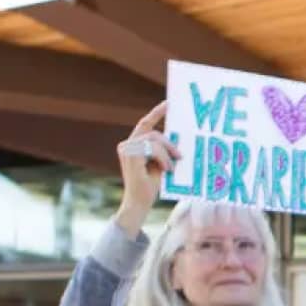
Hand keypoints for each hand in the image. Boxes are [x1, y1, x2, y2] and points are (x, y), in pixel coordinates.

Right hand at [113, 101, 180, 235]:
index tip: (170, 103)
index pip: (146, 123)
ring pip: (154, 140)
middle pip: (153, 132)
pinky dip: (163, 158)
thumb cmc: (151, 186)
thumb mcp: (161, 164)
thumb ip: (164, 151)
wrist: (139, 203)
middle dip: (170, 142)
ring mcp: (126, 149)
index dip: (157, 112)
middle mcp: (126, 144)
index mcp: (133, 145)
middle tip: (180, 155)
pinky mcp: (129, 155)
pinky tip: (166, 169)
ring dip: (167, 153)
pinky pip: (152, 148)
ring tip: (172, 167)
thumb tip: (178, 140)